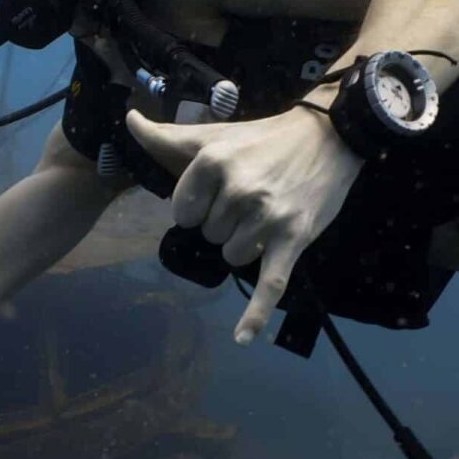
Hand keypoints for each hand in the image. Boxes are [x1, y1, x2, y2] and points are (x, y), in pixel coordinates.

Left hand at [126, 106, 362, 344]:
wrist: (329, 135)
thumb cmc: (263, 138)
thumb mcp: (213, 136)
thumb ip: (166, 136)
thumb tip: (129, 121)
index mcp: (213, 162)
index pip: (182, 213)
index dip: (198, 208)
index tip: (219, 192)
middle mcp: (239, 189)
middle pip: (209, 236)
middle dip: (225, 223)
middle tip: (252, 195)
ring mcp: (267, 217)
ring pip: (231, 257)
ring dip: (244, 245)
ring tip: (267, 214)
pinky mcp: (292, 239)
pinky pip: (269, 285)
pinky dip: (255, 315)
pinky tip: (242, 338)